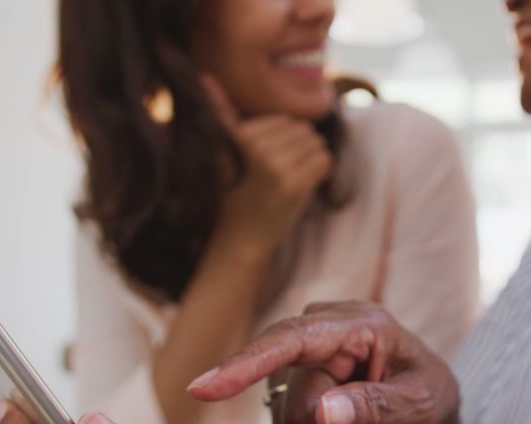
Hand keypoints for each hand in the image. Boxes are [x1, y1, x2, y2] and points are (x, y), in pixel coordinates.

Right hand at [188, 301, 459, 423]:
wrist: (420, 400)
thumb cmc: (426, 392)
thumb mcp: (422, 403)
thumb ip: (378, 406)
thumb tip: (324, 414)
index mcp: (353, 323)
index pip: (289, 341)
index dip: (245, 365)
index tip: (201, 388)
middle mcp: (314, 334)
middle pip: (298, 405)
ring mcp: (295, 363)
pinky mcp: (285, 389)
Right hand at [202, 75, 332, 256]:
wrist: (241, 241)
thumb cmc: (235, 195)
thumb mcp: (222, 152)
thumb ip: (219, 113)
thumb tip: (205, 76)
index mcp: (238, 136)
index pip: (283, 120)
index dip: (282, 143)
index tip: (265, 167)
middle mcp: (255, 147)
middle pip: (302, 129)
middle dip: (299, 150)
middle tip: (280, 176)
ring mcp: (275, 166)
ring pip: (316, 143)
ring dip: (311, 162)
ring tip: (291, 180)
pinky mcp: (294, 184)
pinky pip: (325, 160)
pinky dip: (321, 173)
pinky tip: (302, 187)